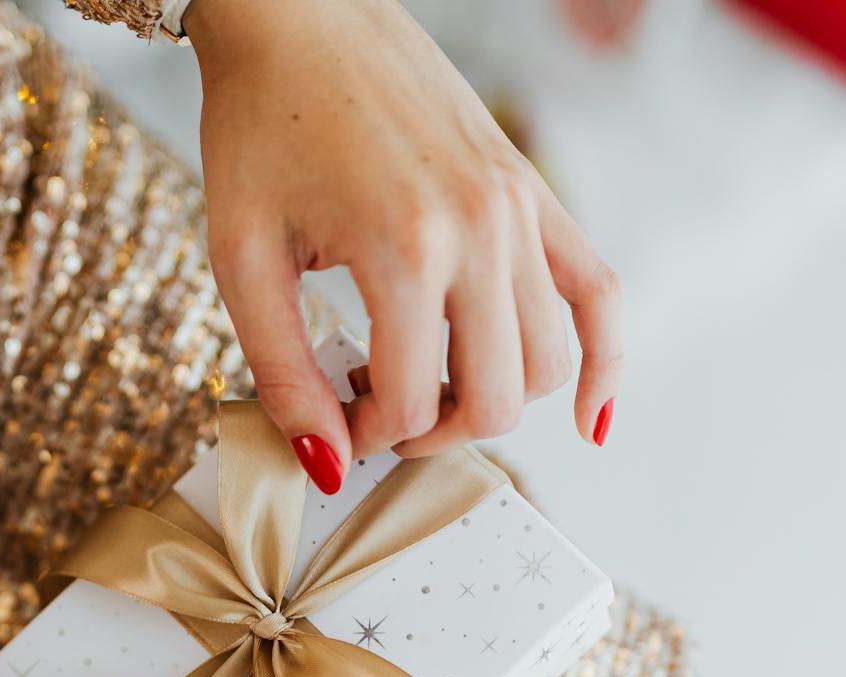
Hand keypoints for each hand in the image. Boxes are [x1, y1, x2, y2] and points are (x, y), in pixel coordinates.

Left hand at [188, 0, 623, 485]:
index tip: (327, 422)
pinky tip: (589, 418)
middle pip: (493, 397)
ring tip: (424, 378)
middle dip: (430, 430)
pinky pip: (599, 293)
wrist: (301, 17)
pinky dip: (603, 364)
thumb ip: (281, 372)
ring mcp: (518, 208)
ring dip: (489, 400)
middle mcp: (479, 228)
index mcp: (403, 246)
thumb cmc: (260, 125)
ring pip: (547, 361)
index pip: (409, 403)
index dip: (362, 438)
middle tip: (372, 408)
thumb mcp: (242, 258)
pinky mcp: (534, 192)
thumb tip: (325, 463)